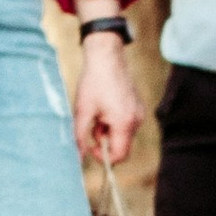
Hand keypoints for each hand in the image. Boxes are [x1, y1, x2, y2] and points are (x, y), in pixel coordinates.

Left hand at [72, 27, 143, 166]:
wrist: (106, 57)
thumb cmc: (94, 82)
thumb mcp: (82, 111)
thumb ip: (80, 137)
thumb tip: (76, 158)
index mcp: (124, 123)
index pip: (120, 155)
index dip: (104, 157)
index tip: (91, 147)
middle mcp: (136, 120)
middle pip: (122, 145)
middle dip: (105, 141)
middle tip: (92, 124)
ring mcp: (139, 113)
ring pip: (123, 134)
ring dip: (108, 130)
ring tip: (97, 112)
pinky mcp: (138, 107)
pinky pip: (126, 124)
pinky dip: (114, 122)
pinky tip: (106, 106)